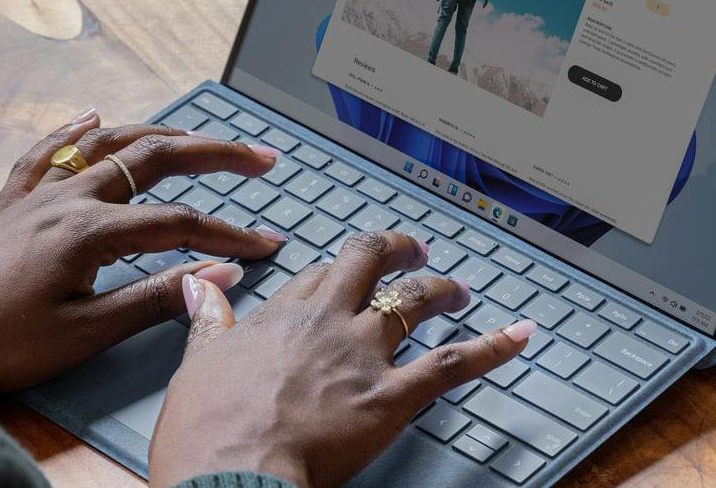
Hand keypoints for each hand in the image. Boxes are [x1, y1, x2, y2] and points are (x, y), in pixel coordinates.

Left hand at [0, 109, 286, 393]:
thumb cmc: (7, 341)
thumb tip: (221, 276)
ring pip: (106, 144)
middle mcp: (69, 199)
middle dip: (213, 154)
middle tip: (259, 157)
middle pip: (154, 158)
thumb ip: (156, 299)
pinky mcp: (13, 205)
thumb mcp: (88, 332)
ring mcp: (39, 196)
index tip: (266, 247)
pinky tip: (92, 116)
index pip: (179, 223)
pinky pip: (46, 153)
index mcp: (91, 231)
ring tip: (195, 135)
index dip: (228, 234)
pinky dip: (73, 131)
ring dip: (157, 134)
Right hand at [149, 230, 535, 487]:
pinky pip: (452, 364)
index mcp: (281, 315)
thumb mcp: (196, 363)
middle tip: (414, 251)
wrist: (233, 471)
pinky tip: (519, 335)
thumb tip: (202, 284)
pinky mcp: (392, 397)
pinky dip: (493, 347)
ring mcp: (364, 356)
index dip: (340, 268)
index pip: (320, 272)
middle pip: (370, 263)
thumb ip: (208, 319)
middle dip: (397, 251)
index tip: (347, 270)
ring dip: (441, 289)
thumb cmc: (208, 431)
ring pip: (414, 303)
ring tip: (457, 289)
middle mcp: (327, 323)